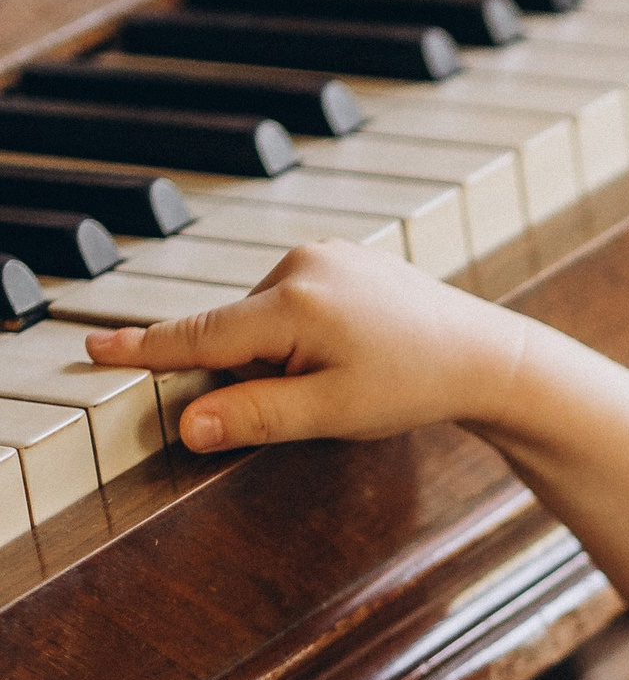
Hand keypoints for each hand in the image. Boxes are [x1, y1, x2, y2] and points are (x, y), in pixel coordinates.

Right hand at [87, 241, 528, 453]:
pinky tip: (356, 349)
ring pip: (266, 319)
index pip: (201, 335)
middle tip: (325, 392)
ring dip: (285, 353)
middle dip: (258, 370)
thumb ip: (256, 417)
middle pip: (237, 332)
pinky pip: (294, 301)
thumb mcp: (331, 414)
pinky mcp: (338, 254)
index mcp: (295, 304)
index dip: (146, 349)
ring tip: (351, 372)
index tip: (94, 348)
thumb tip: (187, 426)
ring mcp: (322, 253)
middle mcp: (301, 264)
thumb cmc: (414, 388)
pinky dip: (305, 333)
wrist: (483, 356)